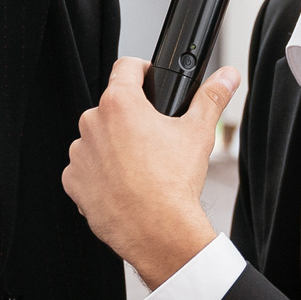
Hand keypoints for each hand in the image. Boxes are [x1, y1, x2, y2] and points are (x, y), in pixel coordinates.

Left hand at [62, 57, 239, 289]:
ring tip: (139, 168)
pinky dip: (101, 175)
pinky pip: (86, 170)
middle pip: (112, 108)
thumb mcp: (199, 133)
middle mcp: (92, 124)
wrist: (158, 231)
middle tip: (153, 138)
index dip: (142, 70)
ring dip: (113, 147)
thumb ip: (211, 98)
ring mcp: (79, 154)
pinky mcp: (73, 182)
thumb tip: (226, 76)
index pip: (125, 68)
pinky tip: (124, 186)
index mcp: (120, 104)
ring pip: (98, 140)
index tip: (148, 80)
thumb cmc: (173, 184)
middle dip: (131, 119)